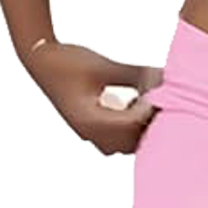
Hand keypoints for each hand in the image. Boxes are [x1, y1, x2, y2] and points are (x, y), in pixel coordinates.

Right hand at [21, 39, 164, 155]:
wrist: (42, 62)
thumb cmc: (70, 62)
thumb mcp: (104, 66)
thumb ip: (135, 76)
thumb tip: (165, 80)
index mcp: (90, 119)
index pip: (130, 124)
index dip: (149, 110)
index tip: (163, 94)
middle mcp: (89, 133)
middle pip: (131, 142)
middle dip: (147, 124)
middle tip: (160, 102)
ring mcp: (88, 135)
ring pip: (124, 145)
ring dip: (138, 129)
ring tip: (145, 105)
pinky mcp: (90, 131)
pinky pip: (116, 141)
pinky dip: (129, 129)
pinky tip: (132, 106)